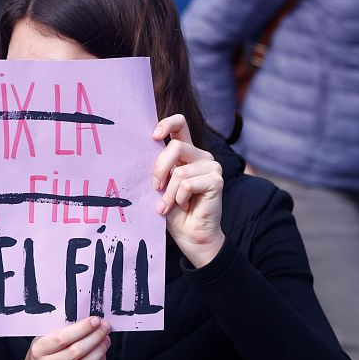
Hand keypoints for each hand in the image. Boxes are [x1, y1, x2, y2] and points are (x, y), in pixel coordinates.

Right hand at [7, 316, 110, 359]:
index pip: (62, 338)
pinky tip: (102, 357)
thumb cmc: (44, 353)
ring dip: (99, 352)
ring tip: (105, 341)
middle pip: (76, 352)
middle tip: (104, 328)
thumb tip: (87, 321)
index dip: (82, 329)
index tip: (95, 320)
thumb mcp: (44, 338)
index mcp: (39, 350)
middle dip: (95, 337)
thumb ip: (62, 330)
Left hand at [153, 114, 225, 267]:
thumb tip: (142, 150)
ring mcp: (211, 166)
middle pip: (175, 146)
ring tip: (170, 205)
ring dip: (169, 193)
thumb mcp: (160, 184)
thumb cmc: (173, 210)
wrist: (190, 235)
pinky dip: (180, 198)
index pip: (180, 124)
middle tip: (155, 188)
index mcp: (186, 152)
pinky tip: (185, 206)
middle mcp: (200, 155)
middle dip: (159, 169)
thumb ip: (158, 167)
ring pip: (180, 170)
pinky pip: (188, 184)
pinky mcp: (216, 180)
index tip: (153, 136)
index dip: (167, 123)